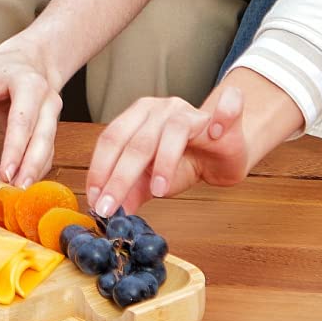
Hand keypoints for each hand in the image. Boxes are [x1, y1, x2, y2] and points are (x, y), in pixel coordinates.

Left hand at [0, 36, 63, 187]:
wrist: (26, 61)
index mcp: (28, 83)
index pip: (23, 119)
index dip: (14, 147)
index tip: (4, 170)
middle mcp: (46, 99)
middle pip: (42, 137)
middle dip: (28, 165)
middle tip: (12, 187)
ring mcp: (52, 114)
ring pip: (48, 147)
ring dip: (34, 171)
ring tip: (17, 191)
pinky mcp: (50, 128)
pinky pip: (47, 153)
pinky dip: (35, 170)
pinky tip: (21, 182)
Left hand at [85, 83, 249, 215]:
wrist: (220, 156)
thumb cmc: (184, 163)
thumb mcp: (151, 180)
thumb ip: (131, 191)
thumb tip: (107, 212)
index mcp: (136, 117)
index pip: (111, 139)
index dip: (100, 169)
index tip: (96, 200)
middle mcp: (160, 109)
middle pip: (137, 140)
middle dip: (120, 176)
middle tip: (112, 205)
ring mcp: (190, 111)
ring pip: (172, 130)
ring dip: (164, 162)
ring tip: (159, 191)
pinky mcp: (221, 117)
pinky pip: (225, 109)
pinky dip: (221, 116)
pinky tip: (214, 134)